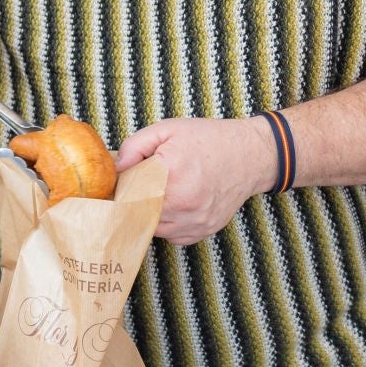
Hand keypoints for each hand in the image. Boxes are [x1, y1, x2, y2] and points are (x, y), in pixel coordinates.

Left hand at [116, 117, 278, 243]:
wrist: (250, 155)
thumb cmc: (208, 139)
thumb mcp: (167, 130)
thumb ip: (135, 146)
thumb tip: (116, 168)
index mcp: (171, 173)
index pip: (128, 192)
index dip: (122, 187)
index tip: (121, 181)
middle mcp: (183, 202)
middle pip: (138, 213)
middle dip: (134, 201)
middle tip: (139, 186)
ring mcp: (195, 220)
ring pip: (154, 228)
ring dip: (150, 214)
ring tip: (160, 194)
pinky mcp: (204, 230)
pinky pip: (172, 237)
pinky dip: (168, 225)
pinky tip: (174, 205)